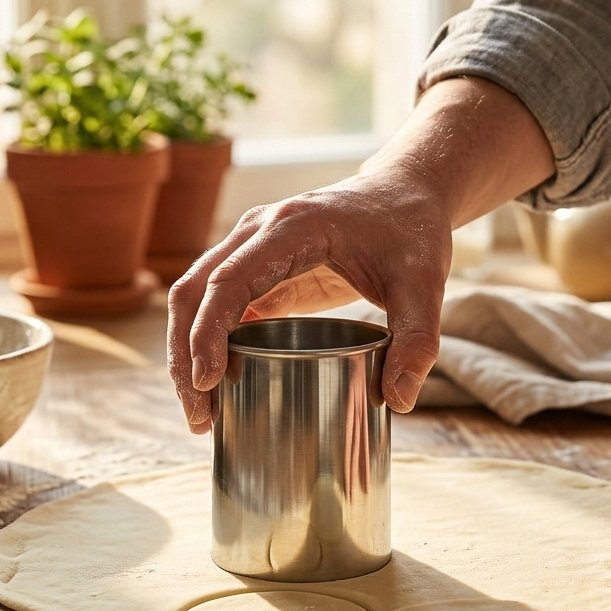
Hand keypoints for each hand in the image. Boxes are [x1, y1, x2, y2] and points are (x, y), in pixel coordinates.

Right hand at [167, 168, 451, 433]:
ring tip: (202, 413)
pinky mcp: (261, 268)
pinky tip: (220, 384)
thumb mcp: (424, 285)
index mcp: (292, 228)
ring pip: (196, 298)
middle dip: (186, 357)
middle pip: (195, 292)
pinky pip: (220, 304)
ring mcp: (254, 247)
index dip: (209, 332)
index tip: (207, 383)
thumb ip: (418, 341)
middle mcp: (259, 232)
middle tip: (200, 417)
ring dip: (188, 353)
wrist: (404, 193)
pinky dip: (210, 344)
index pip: (230, 280)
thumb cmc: (411, 230)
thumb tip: (399, 402)